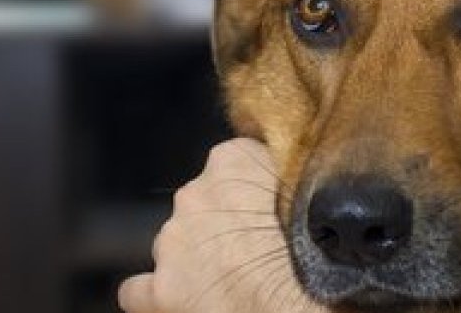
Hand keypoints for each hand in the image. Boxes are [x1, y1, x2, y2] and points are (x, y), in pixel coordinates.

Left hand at [118, 138, 326, 312]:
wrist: (304, 303)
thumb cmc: (321, 247)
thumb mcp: (315, 187)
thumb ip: (289, 171)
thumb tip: (292, 165)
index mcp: (230, 162)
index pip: (232, 164)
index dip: (251, 192)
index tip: (267, 212)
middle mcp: (193, 195)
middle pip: (199, 205)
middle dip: (217, 226)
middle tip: (252, 252)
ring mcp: (172, 245)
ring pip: (172, 247)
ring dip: (192, 260)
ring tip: (226, 283)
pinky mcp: (160, 292)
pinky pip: (139, 292)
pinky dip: (154, 298)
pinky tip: (178, 303)